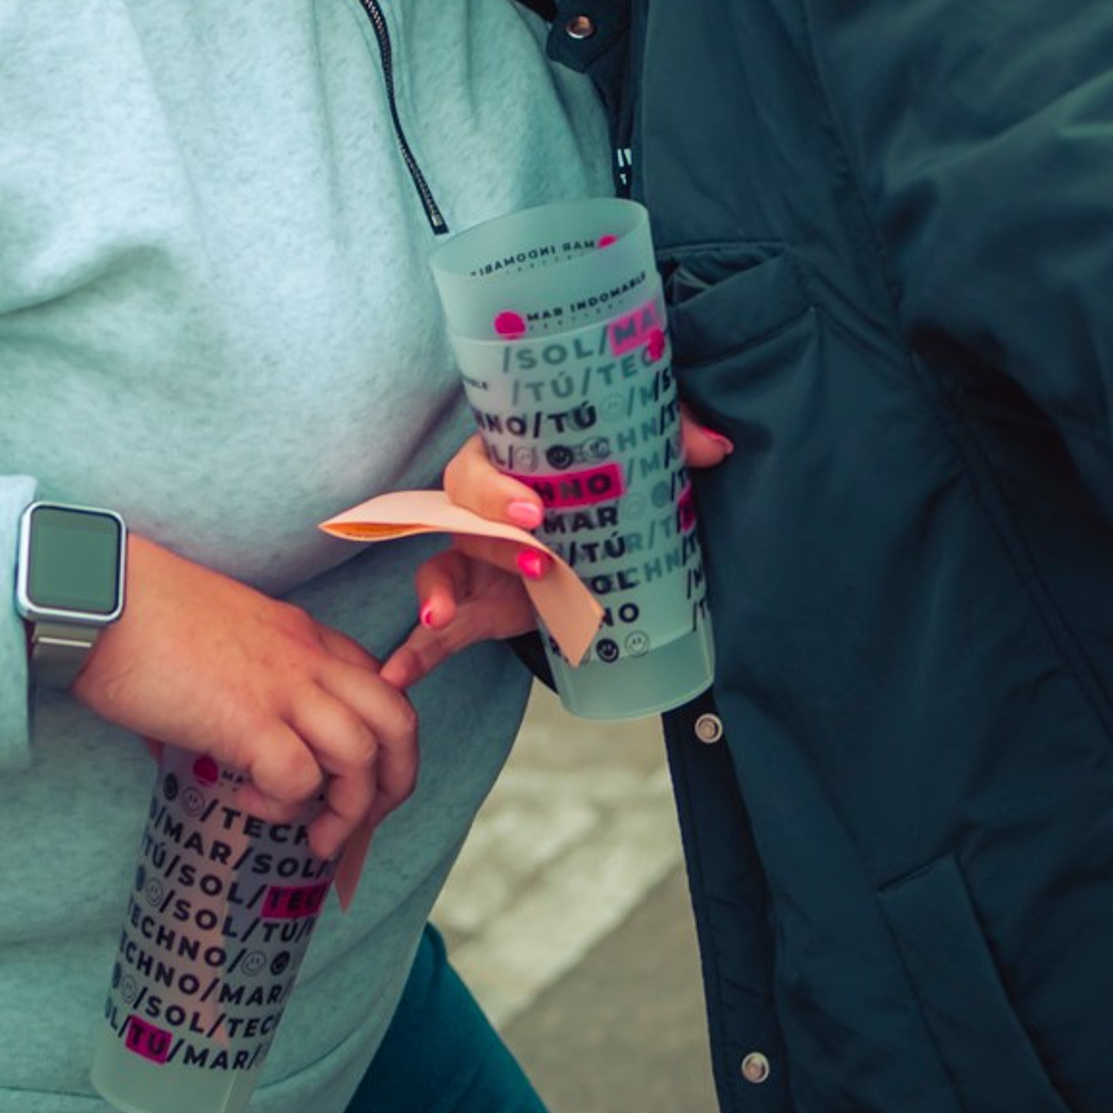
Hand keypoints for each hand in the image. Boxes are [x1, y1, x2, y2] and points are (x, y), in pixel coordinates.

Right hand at [70, 534, 418, 861]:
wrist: (100, 596)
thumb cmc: (143, 617)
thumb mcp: (222, 638)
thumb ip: (241, 682)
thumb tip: (211, 745)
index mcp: (305, 636)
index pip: (383, 686)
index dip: (383, 741)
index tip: (353, 778)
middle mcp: (308, 658)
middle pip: (398, 722)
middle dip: (395, 784)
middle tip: (360, 823)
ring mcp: (282, 687)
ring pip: (364, 757)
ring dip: (348, 812)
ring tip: (313, 835)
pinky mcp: (245, 720)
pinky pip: (300, 781)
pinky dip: (286, 808)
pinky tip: (249, 804)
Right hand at [378, 414, 734, 688]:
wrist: (599, 520)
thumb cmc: (606, 469)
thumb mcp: (639, 447)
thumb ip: (671, 435)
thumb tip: (714, 447)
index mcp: (510, 455)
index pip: (487, 462)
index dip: (500, 486)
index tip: (536, 509)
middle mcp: (483, 504)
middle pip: (466, 514)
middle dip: (494, 540)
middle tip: (538, 560)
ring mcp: (477, 557)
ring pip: (444, 565)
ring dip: (440, 590)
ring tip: (444, 615)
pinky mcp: (480, 603)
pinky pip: (439, 628)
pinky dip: (417, 651)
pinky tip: (397, 677)